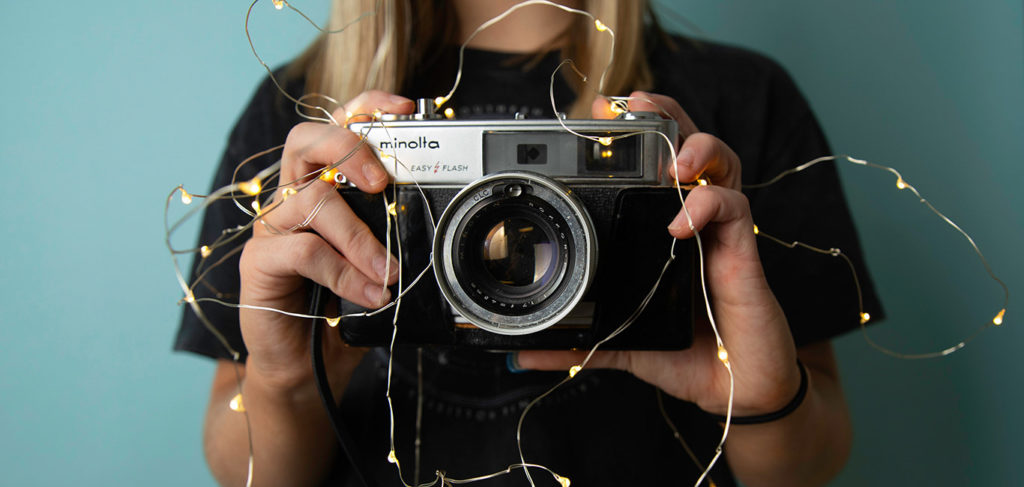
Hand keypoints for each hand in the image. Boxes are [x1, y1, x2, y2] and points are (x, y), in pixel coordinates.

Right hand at [237, 90, 414, 392]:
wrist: (307, 367)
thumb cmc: (343, 310)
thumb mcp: (377, 264)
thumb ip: (393, 236)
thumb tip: (436, 222)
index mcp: (323, 189)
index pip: (336, 129)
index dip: (365, 108)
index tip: (405, 108)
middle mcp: (293, 200)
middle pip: (306, 142)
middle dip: (348, 148)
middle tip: (380, 182)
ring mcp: (273, 229)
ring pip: (312, 200)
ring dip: (360, 237)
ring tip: (388, 272)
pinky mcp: (259, 263)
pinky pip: (302, 250)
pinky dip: (343, 272)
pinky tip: (369, 293)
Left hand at [517, 92, 799, 416]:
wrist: (737, 389)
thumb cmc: (688, 353)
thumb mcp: (622, 344)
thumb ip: (576, 344)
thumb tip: (521, 354)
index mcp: (660, 231)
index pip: (650, 167)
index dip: (631, 136)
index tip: (597, 117)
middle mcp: (692, 221)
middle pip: (686, 144)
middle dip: (664, 114)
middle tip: (634, 104)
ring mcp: (719, 231)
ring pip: (720, 162)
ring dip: (696, 148)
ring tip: (671, 161)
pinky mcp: (741, 249)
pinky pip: (732, 206)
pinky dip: (707, 204)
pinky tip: (681, 222)